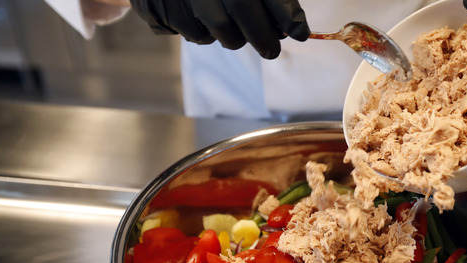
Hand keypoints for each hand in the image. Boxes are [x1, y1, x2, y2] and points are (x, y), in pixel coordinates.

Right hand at [129, 0, 309, 58]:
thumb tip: (293, 26)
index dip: (287, 13)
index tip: (301, 32)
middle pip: (243, 9)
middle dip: (263, 37)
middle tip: (272, 51)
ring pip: (221, 27)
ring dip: (234, 38)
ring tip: (235, 31)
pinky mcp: (166, 7)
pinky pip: (196, 34)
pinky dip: (206, 35)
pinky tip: (204, 21)